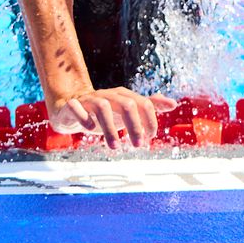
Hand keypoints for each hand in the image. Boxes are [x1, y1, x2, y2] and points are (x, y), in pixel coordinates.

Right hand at [48, 88, 177, 148]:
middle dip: (135, 125)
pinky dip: (83, 117)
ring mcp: (89, 99)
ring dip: (110, 128)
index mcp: (122, 96)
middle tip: (139, 145)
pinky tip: (90, 130)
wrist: (70, 108)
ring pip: (102, 107)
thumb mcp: (127, 111)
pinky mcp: (71, 106)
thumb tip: (173, 104)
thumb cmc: (104, 112)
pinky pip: (76, 107)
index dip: (149, 120)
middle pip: (126, 104)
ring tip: (116, 147)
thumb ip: (148, 107)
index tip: (150, 138)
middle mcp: (107, 95)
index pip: (143, 103)